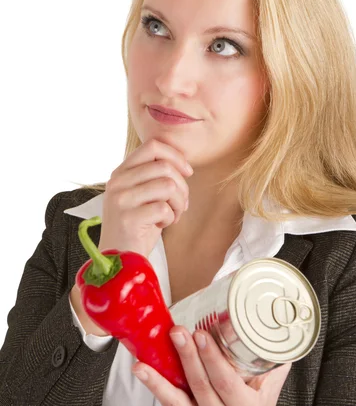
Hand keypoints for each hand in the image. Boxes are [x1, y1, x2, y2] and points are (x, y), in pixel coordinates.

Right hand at [99, 138, 192, 257]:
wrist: (119, 259)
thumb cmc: (137, 226)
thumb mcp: (141, 194)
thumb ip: (154, 176)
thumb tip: (184, 166)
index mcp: (121, 172)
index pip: (152, 146)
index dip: (176, 156)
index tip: (187, 173)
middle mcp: (117, 182)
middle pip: (164, 166)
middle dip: (182, 186)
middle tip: (181, 204)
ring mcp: (120, 199)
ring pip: (167, 186)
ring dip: (178, 203)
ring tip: (172, 215)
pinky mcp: (128, 218)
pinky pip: (164, 208)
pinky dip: (171, 218)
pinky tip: (163, 225)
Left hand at [132, 325, 290, 405]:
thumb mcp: (271, 386)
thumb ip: (272, 359)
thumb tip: (273, 324)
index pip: (226, 382)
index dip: (213, 359)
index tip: (203, 335)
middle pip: (201, 385)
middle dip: (188, 356)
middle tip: (178, 331)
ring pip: (177, 399)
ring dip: (159, 377)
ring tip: (145, 361)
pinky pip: (167, 404)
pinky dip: (153, 386)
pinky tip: (142, 369)